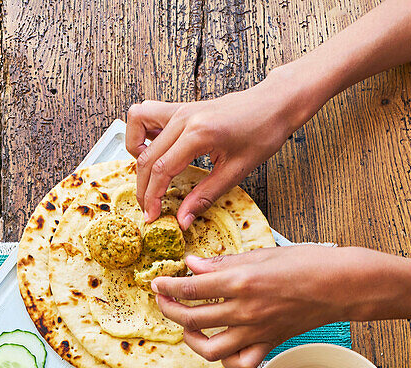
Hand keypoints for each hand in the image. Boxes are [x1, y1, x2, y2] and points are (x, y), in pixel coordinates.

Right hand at [126, 69, 307, 225]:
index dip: (153, 197)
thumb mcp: (235, 172)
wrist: (273, 104)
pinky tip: (154, 150)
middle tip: (149, 208)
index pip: (161, 169)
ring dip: (136, 152)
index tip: (152, 216)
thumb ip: (204, 197)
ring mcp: (180, 108)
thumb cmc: (262, 133)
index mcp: (199, 133)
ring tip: (148, 173)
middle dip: (143, 187)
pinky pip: (147, 114)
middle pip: (147, 156)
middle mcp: (184, 117)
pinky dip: (142, 132)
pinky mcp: (181, 107)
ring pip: (137, 125)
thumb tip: (182, 220)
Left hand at [153, 245, 380, 367]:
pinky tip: (220, 346)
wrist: (341, 285)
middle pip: (191, 319)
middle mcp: (244, 311)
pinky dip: (225, 361)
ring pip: (209, 349)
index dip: (168, 286)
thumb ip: (223, 264)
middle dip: (169, 310)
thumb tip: (193, 265)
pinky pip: (239, 364)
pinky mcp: (267, 344)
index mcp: (240, 282)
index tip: (159, 284)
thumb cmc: (307, 263)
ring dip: (190, 340)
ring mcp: (255, 332)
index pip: (190, 288)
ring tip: (186, 327)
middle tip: (164, 300)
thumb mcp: (261, 254)